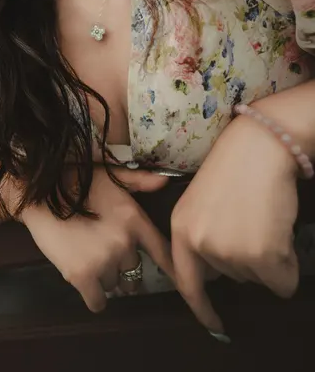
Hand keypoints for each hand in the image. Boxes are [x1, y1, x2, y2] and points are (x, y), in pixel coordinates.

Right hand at [20, 166, 174, 311]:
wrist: (37, 193)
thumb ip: (139, 181)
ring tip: (88, 254)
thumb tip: (165, 182)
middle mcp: (124, 243)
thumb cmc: (75, 180)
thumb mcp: (110, 175)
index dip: (175, 271)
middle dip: (122, 264)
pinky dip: (93, 297)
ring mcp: (103, 261)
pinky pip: (98, 302)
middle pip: (134, 270)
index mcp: (134, 220)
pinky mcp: (82, 277)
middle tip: (102, 247)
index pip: (163, 254)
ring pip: (115, 285)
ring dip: (106, 277)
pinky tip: (84, 280)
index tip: (189, 287)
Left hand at [171, 110, 298, 334]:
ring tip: (263, 217)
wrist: (261, 146)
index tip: (214, 323)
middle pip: (234, 278)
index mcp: (181, 229)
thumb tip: (215, 271)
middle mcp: (200, 244)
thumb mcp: (202, 202)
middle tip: (251, 219)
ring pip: (260, 279)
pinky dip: (288, 264)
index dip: (202, 307)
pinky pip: (282, 281)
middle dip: (248, 257)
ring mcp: (229, 252)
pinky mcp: (260, 256)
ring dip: (268, 256)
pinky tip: (279, 230)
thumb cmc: (237, 168)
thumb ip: (202, 236)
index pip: (187, 282)